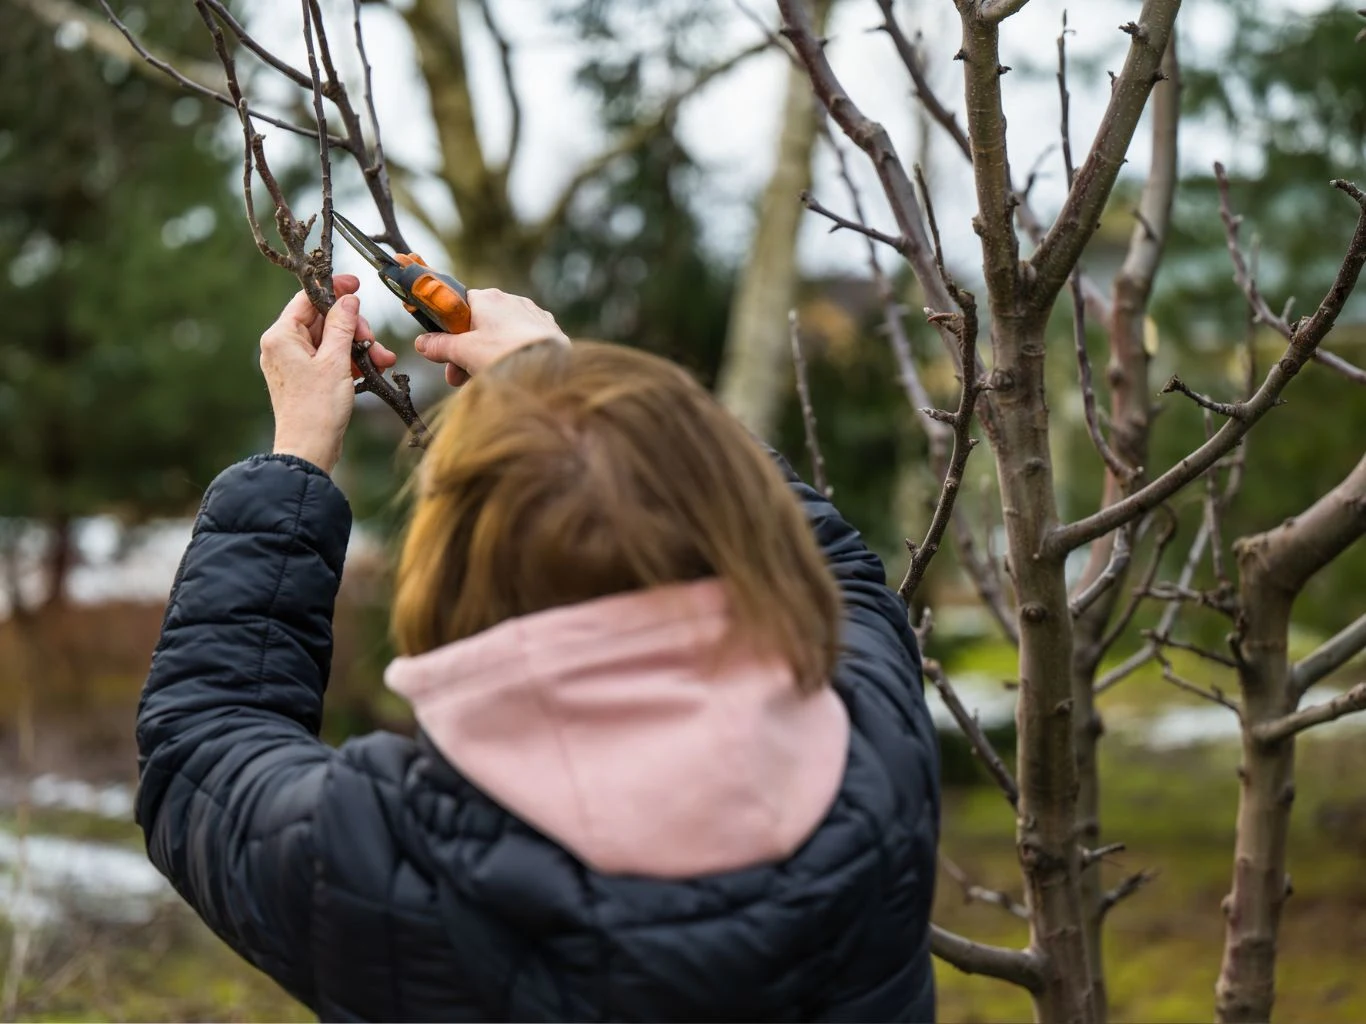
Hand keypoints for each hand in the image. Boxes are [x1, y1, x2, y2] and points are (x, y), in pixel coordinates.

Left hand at [261, 274, 396, 473]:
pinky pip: (329, 359)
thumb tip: (348, 299)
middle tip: (373, 341)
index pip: (308, 299)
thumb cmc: (317, 408)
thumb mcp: (336, 361)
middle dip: (354, 328)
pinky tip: (373, 368)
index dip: (334, 289)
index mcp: (281, 336)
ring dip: (358, 347)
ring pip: (331, 341)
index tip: (356, 284)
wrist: (309, 449)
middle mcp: (282, 346)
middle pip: (323, 320)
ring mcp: (293, 362)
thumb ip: (343, 325)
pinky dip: (350, 361)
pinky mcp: (304, 378)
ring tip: (383, 360)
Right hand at [413, 288, 567, 386]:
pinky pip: (522, 342)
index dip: (447, 332)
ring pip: (501, 336)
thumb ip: (440, 346)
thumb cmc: (505, 355)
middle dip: (465, 352)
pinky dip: (511, 356)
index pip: (458, 307)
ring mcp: (533, 315)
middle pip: (479, 325)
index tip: (443, 354)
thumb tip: (421, 343)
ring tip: (482, 383)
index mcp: (487, 298)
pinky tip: (511, 375)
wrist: (552, 371)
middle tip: (457, 379)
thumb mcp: (464, 352)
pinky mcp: (549, 331)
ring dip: (486, 357)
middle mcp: (511, 300)